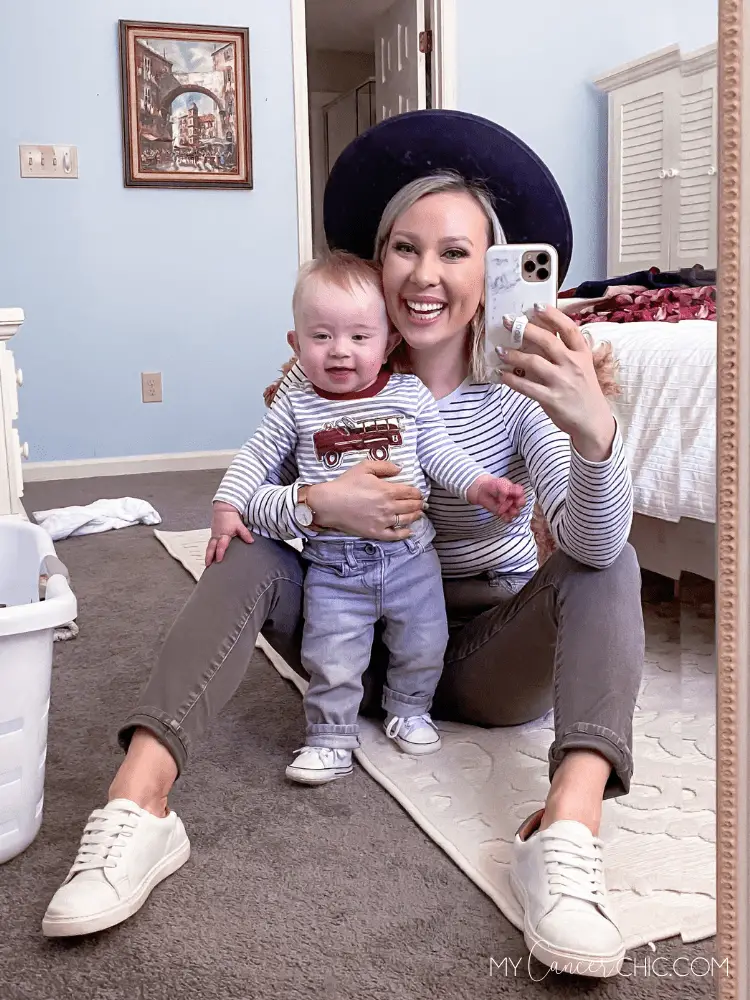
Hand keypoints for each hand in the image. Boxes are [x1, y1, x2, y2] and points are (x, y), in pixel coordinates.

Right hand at [205, 501, 253, 565]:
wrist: (224, 509)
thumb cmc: (230, 517)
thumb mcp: (239, 526)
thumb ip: (245, 534)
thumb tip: (251, 541)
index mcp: (223, 535)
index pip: (221, 545)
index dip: (219, 553)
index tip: (219, 560)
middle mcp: (217, 536)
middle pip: (211, 548)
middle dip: (209, 557)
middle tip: (208, 565)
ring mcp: (214, 536)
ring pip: (209, 547)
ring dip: (208, 555)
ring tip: (207, 564)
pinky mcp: (213, 535)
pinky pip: (210, 544)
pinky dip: (209, 550)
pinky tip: (211, 555)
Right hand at [307, 460, 424, 540]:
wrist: (329, 503)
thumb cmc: (345, 484)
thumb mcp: (364, 467)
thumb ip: (384, 466)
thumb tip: (400, 468)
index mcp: (387, 490)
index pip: (410, 492)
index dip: (417, 492)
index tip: (418, 493)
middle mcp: (388, 506)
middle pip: (411, 506)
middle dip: (419, 504)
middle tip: (421, 503)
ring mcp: (383, 521)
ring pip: (406, 520)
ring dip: (415, 516)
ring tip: (418, 514)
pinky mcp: (376, 532)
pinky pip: (395, 535)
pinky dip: (404, 534)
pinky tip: (409, 531)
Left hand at [468, 475, 525, 521]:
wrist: (483, 491)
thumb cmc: (493, 486)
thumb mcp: (499, 484)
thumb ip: (504, 490)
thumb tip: (505, 499)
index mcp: (515, 490)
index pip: (521, 493)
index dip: (518, 494)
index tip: (510, 493)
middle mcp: (514, 499)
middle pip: (522, 503)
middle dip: (517, 503)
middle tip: (509, 502)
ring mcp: (510, 507)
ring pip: (516, 512)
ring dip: (511, 512)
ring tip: (502, 508)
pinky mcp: (504, 514)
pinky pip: (509, 519)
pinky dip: (506, 518)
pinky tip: (502, 515)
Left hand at [496, 306, 615, 461]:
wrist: (593, 422)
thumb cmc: (584, 392)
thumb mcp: (583, 367)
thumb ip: (566, 352)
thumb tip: (541, 336)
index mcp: (582, 354)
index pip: (568, 328)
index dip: (552, 315)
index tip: (536, 306)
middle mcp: (573, 365)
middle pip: (547, 340)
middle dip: (525, 329)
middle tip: (509, 322)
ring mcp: (562, 382)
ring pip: (533, 362)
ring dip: (513, 355)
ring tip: (500, 350)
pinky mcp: (551, 399)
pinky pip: (526, 386)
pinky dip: (511, 380)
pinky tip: (502, 374)